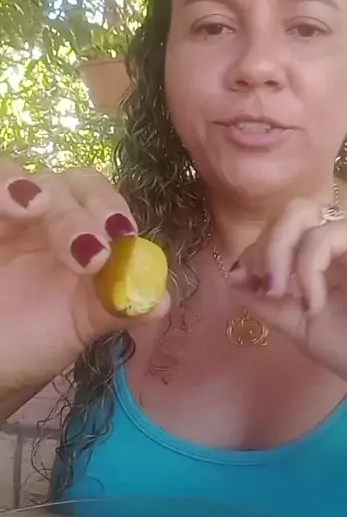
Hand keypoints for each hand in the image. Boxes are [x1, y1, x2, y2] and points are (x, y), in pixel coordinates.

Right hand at [0, 164, 170, 400]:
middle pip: (68, 184)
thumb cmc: (32, 339)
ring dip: (38, 188)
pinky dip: (3, 185)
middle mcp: (42, 216)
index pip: (98, 196)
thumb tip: (161, 301)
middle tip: (88, 251)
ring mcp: (6, 215)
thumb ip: (117, 308)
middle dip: (81, 211)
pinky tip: (18, 203)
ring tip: (38, 208)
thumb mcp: (78, 325)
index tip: (122, 234)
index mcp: (77, 232)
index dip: (111, 206)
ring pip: (24, 176)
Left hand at [230, 199, 346, 406]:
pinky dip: (308, 268)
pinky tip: (315, 302)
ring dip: (278, 254)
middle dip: (263, 248)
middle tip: (265, 288)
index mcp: (327, 258)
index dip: (256, 254)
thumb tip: (232, 280)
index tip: (245, 285)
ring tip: (282, 293)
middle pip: (286, 216)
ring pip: (299, 217)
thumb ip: (272, 305)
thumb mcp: (307, 329)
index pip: (280, 234)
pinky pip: (324, 236)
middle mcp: (342, 238)